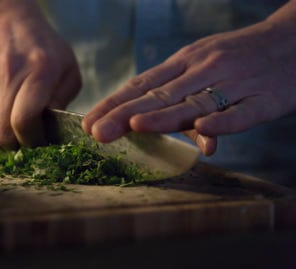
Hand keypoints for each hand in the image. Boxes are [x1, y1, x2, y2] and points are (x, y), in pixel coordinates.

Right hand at [0, 2, 80, 148]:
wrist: (5, 19)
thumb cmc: (44, 49)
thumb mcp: (68, 69)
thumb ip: (63, 100)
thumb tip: (50, 129)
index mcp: (40, 70)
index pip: (24, 120)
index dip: (32, 140)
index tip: (40, 141)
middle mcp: (8, 71)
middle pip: (2, 132)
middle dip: (16, 145)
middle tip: (25, 140)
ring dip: (0, 139)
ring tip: (12, 130)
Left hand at [82, 7, 295, 155]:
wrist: (295, 40)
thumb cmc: (240, 58)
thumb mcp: (203, 67)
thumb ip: (179, 98)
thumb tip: (148, 129)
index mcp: (186, 62)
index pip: (143, 85)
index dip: (114, 104)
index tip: (88, 123)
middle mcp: (204, 69)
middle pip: (160, 95)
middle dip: (125, 115)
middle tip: (97, 133)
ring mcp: (235, 83)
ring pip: (195, 102)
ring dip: (165, 116)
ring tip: (136, 126)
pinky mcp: (265, 99)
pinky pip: (242, 112)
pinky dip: (223, 121)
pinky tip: (203, 129)